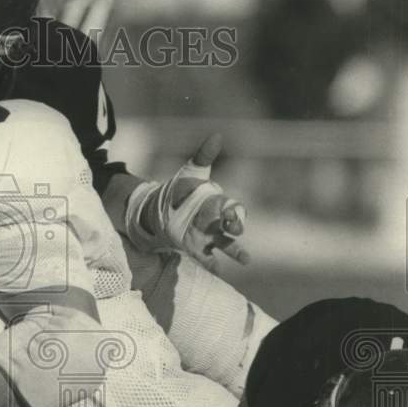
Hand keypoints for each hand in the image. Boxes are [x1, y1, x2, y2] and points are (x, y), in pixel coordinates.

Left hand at [163, 133, 249, 269]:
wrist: (160, 208)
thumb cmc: (180, 190)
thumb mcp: (191, 173)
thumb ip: (204, 156)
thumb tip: (217, 136)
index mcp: (219, 203)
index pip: (233, 208)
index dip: (234, 211)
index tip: (231, 215)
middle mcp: (217, 221)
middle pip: (233, 226)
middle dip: (236, 227)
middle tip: (236, 229)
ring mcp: (208, 236)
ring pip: (228, 245)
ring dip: (237, 252)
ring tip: (246, 260)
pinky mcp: (197, 248)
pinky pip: (209, 258)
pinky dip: (214, 264)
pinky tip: (220, 271)